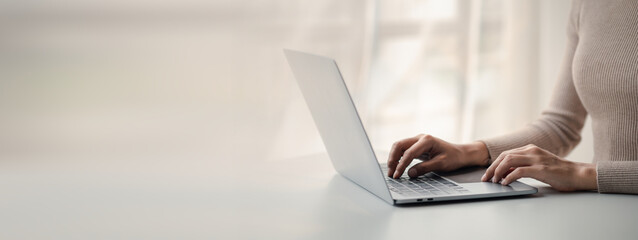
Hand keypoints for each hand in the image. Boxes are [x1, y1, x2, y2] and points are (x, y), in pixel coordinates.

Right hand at [387, 134, 489, 178]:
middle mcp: (420, 138)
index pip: (409, 153)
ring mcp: (417, 140)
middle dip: (392, 159)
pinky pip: (403, 150)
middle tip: (390, 173)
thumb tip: (410, 174)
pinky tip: (397, 166)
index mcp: (427, 140)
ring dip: (393, 158)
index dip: (401, 165)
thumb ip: (425, 168)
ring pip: (399, 147)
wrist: (460, 153)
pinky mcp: (416, 145)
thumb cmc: (453, 158)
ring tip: (391, 171)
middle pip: (399, 145)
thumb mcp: (441, 164)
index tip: (397, 175)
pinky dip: (398, 157)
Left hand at [481, 144, 596, 190]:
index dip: (494, 163)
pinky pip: (519, 171)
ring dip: (498, 172)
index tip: (488, 173)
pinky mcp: (540, 169)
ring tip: (494, 181)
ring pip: (509, 161)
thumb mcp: (538, 165)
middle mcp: (532, 151)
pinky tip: (505, 183)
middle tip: (486, 178)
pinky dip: (509, 177)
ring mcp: (536, 159)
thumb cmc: (559, 172)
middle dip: (492, 168)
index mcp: (530, 149)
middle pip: (504, 156)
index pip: (506, 154)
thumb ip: (524, 165)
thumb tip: (506, 173)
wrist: (578, 174)